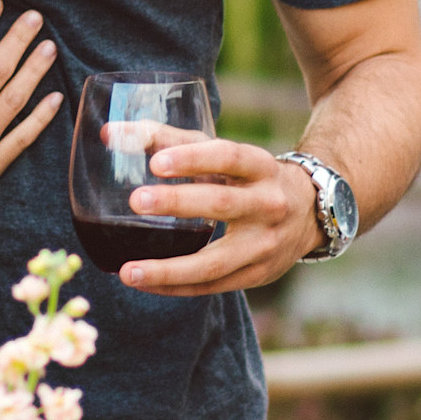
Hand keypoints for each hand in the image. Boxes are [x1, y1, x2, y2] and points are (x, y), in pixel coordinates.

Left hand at [117, 129, 320, 295]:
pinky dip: (174, 286)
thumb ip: (169, 141)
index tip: (156, 161)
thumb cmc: (248, 178)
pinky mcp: (255, 275)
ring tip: (128, 271)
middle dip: (178, 203)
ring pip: (215, 262)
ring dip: (169, 268)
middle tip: (136, 202)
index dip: (194, 157)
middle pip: (223, 204)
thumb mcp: (222, 155)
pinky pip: (210, 286)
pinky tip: (141, 282)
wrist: (310, 214)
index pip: (229, 157)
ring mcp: (264, 246)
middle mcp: (268, 205)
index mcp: (261, 167)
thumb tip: (110, 134)